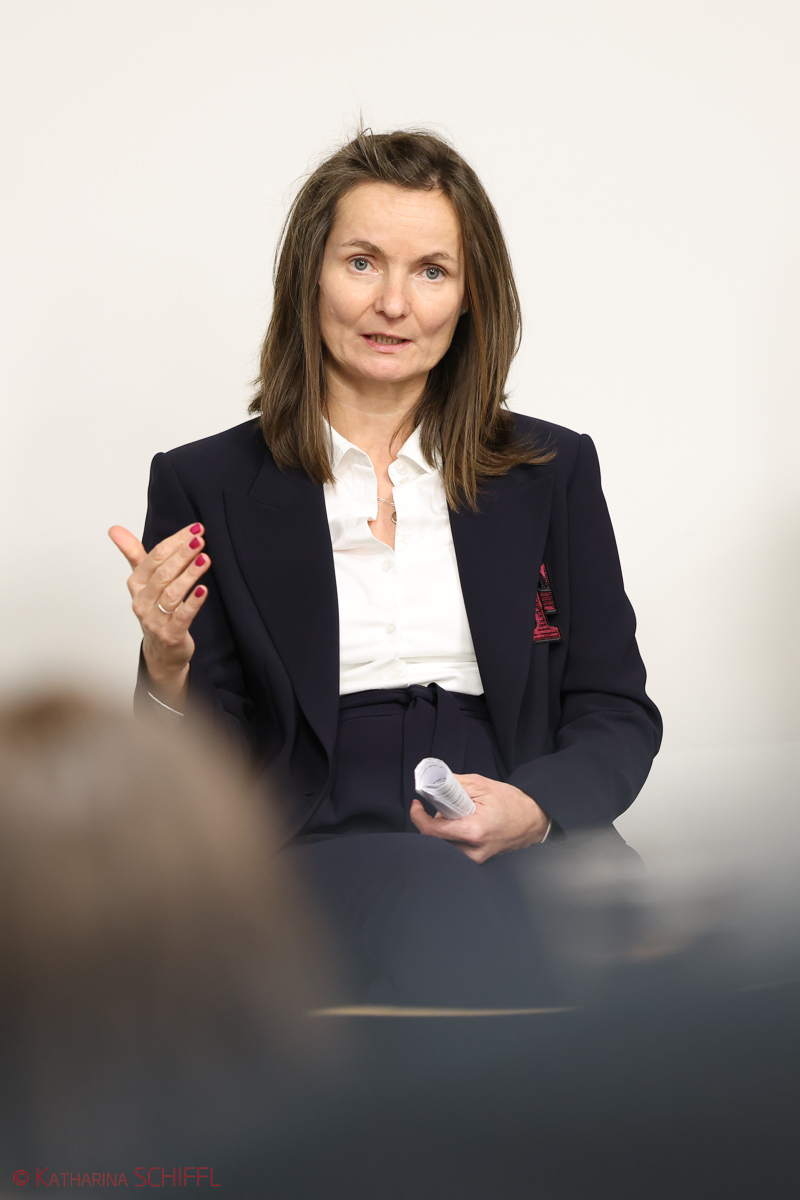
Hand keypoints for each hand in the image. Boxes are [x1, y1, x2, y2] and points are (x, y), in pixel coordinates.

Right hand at [108, 522, 210, 704]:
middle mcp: (142, 601)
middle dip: (182, 555)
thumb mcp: (143, 580)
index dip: (175, 542)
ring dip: (189, 574)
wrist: (161, 650)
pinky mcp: (170, 634)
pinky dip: (193, 602)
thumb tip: (115, 529)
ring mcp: (154, 619)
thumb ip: (133, 554)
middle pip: (163, 574)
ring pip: (172, 593)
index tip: (194, 529)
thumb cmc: (154, 609)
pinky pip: (182, 616)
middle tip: (199, 540)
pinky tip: (204, 590)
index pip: (154, 558)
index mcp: (136, 584)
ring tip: (205, 559)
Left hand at [409, 774, 549, 862]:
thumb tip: (432, 783)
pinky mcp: (478, 860)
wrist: (534, 820)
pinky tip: (461, 824)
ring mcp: (476, 859)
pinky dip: (451, 836)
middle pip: (435, 841)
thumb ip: (455, 784)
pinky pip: (455, 850)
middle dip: (432, 821)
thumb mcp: (483, 785)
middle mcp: (473, 851)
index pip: (433, 831)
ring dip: (441, 830)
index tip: (417, 805)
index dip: (418, 817)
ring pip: (444, 847)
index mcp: (473, 831)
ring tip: (455, 815)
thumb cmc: (512, 803)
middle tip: (440, 806)